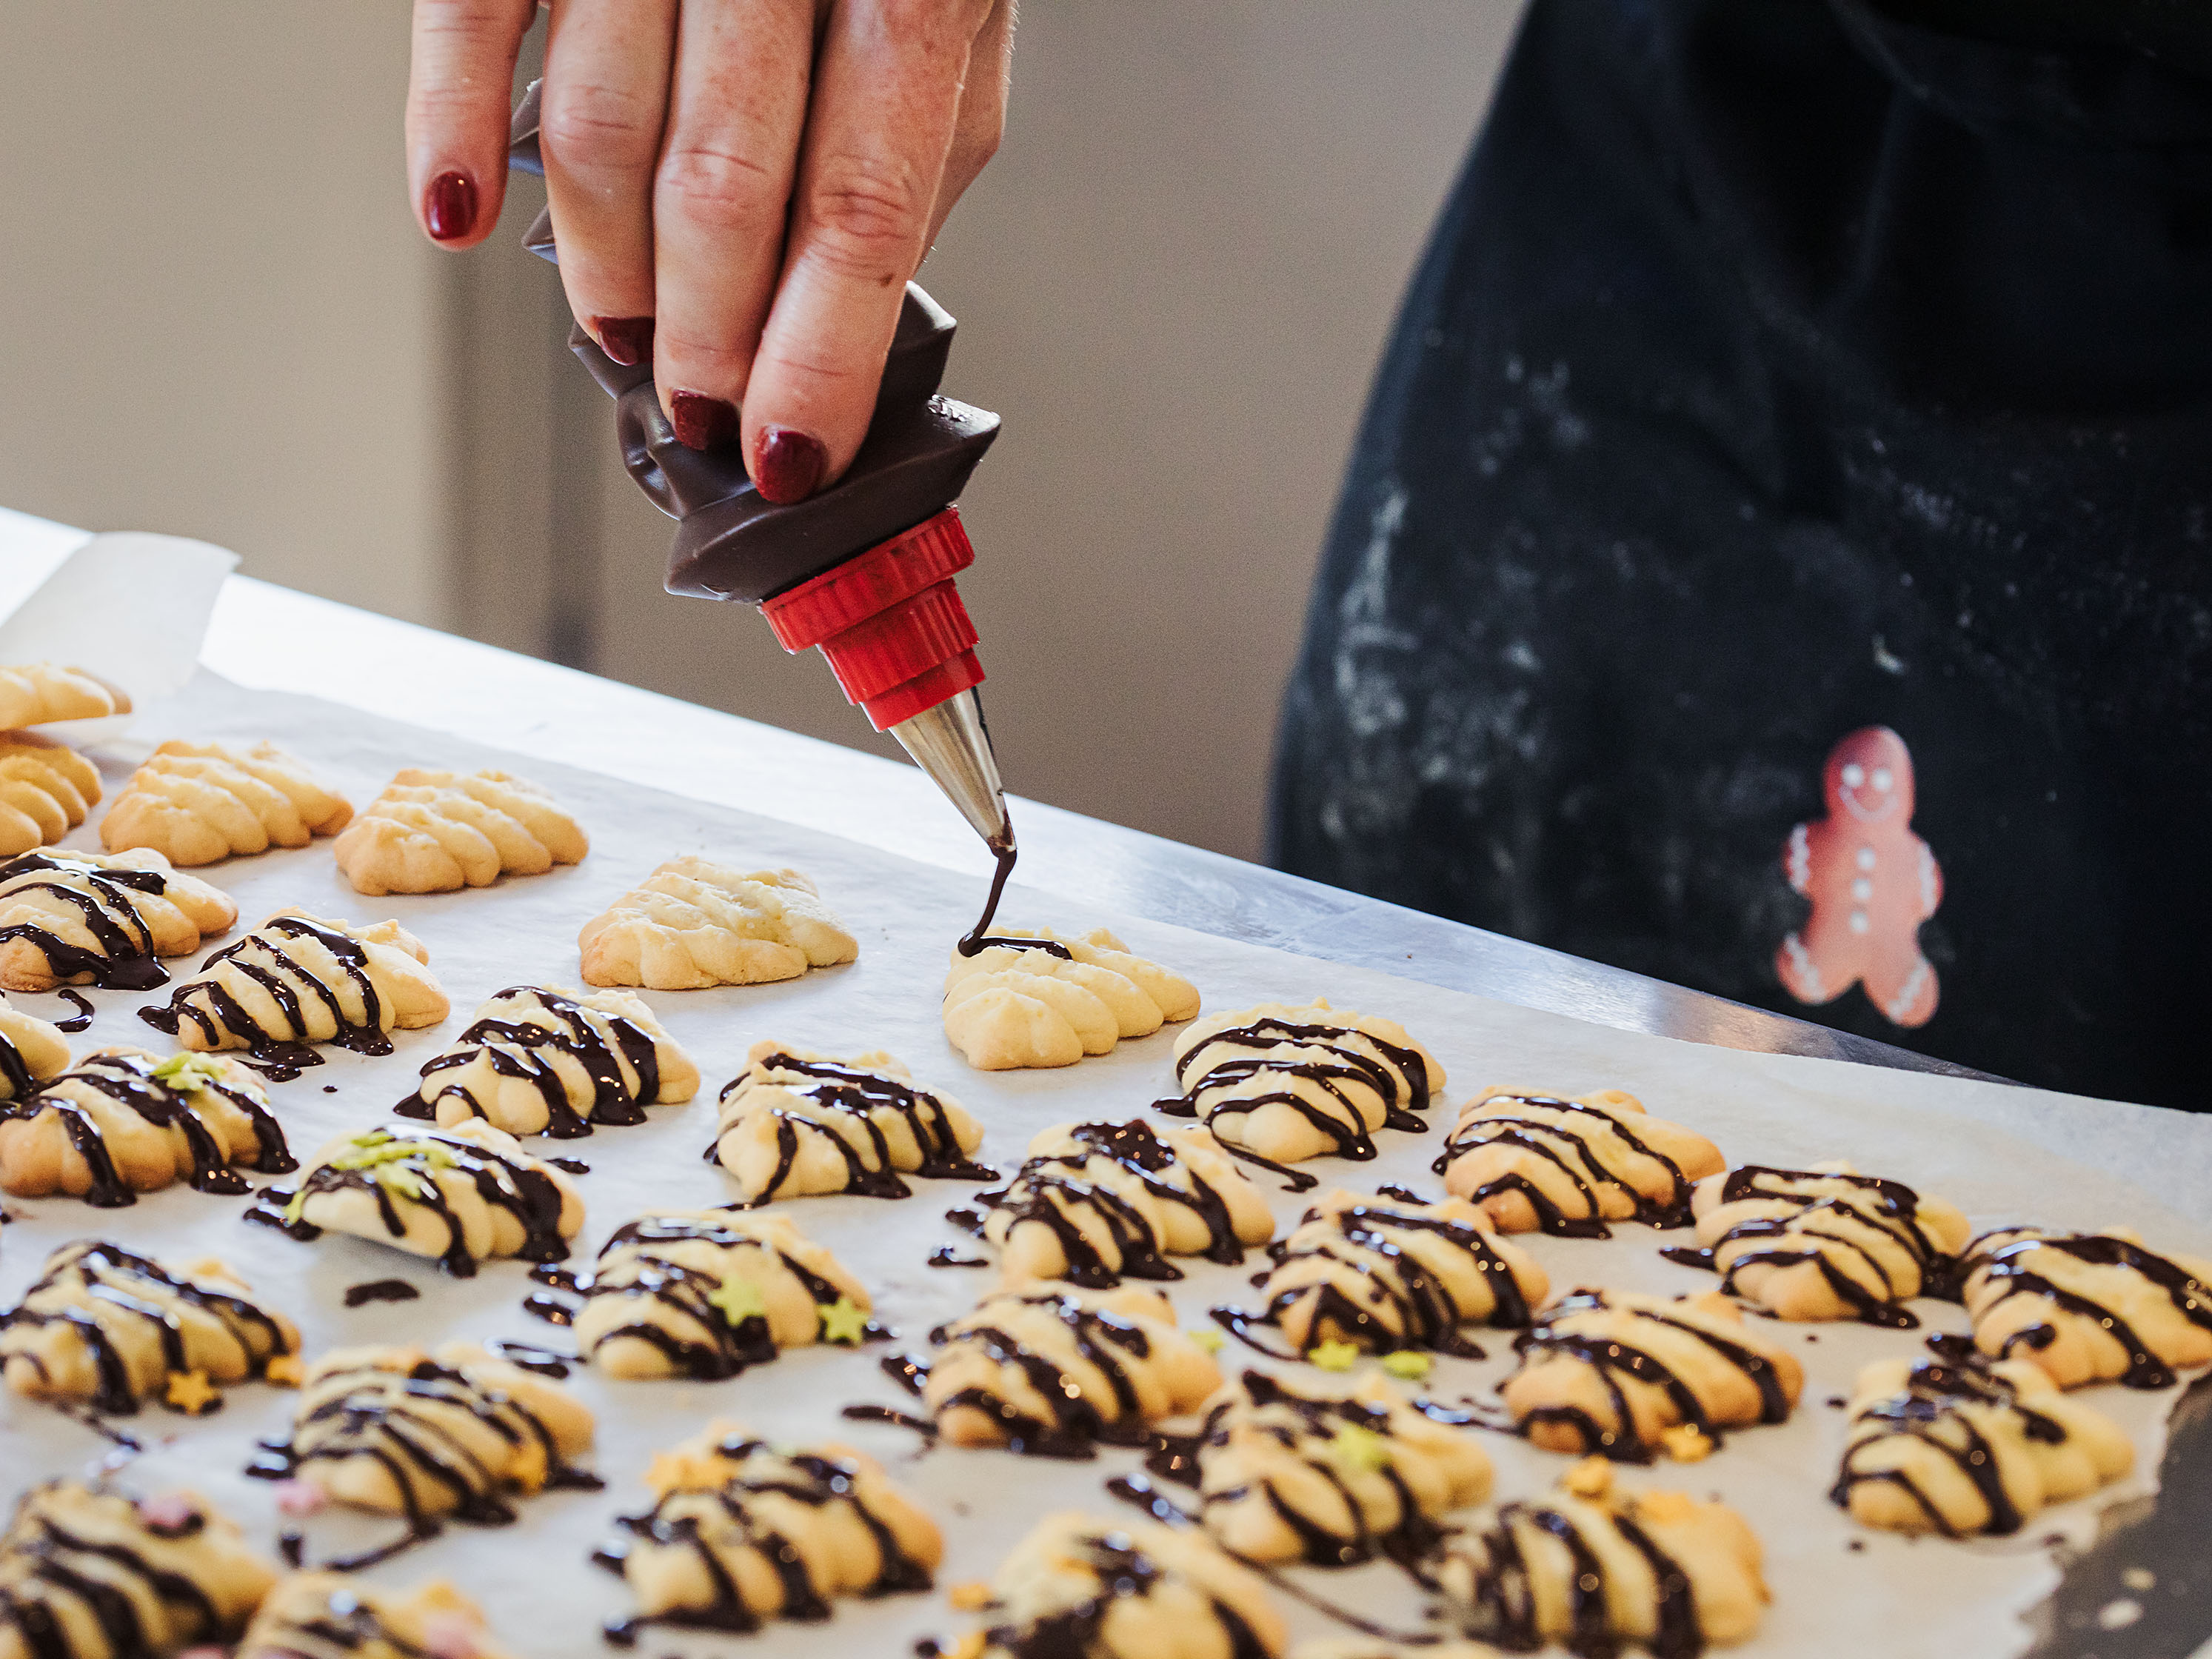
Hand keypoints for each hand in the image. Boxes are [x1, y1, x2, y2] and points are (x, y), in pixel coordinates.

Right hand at [406, 0, 1013, 502]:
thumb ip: (919, 144)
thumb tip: (862, 308)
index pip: (862, 206)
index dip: (818, 354)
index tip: (791, 453)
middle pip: (724, 190)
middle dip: (710, 336)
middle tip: (705, 409)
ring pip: (601, 135)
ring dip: (607, 271)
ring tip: (628, 340)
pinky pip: (472, 19)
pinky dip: (449, 128)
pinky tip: (457, 213)